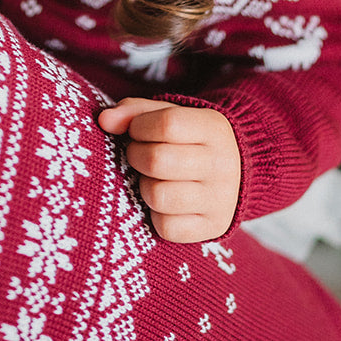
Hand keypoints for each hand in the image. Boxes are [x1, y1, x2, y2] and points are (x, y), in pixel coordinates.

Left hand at [97, 98, 240, 242]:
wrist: (236, 174)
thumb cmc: (190, 141)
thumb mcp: (170, 116)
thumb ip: (134, 112)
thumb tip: (104, 120)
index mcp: (214, 129)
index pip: (166, 124)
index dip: (139, 126)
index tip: (137, 131)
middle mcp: (222, 165)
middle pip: (158, 160)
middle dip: (136, 156)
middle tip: (140, 156)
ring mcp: (220, 200)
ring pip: (159, 196)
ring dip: (145, 187)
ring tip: (153, 180)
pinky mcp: (213, 228)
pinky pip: (167, 228)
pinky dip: (156, 216)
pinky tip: (164, 204)